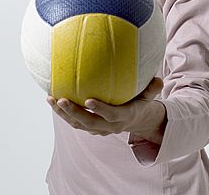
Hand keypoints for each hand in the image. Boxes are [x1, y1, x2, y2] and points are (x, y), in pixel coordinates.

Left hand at [47, 77, 166, 142]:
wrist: (137, 121)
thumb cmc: (142, 102)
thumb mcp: (150, 97)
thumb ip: (153, 88)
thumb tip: (159, 79)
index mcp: (124, 117)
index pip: (111, 115)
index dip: (100, 109)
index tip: (88, 99)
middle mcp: (109, 126)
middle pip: (89, 123)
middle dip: (73, 113)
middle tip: (60, 100)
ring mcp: (99, 128)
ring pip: (78, 124)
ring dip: (63, 113)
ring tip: (50, 98)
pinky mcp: (91, 126)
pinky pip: (75, 121)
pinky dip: (63, 112)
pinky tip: (52, 97)